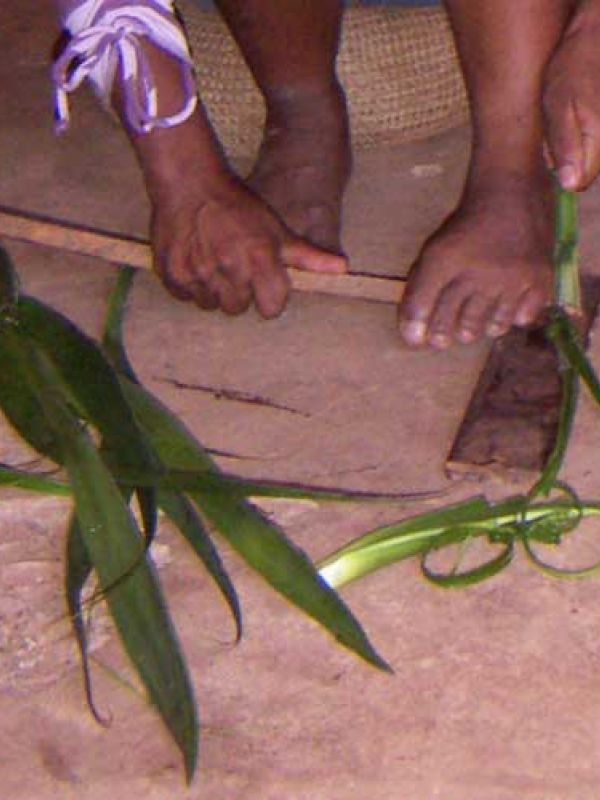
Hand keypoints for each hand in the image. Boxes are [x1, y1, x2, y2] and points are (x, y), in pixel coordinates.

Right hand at [151, 175, 345, 317]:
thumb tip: (341, 268)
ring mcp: (199, 274)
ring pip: (211, 305)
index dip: (269, 297)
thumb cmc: (238, 206)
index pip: (271, 308)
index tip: (263, 284)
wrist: (189, 182)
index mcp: (259, 260)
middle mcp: (229, 270)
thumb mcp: (276, 228)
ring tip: (213, 262)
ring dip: (214, 290)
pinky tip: (194, 261)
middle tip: (234, 267)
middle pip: (238, 308)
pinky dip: (189, 284)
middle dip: (240, 293)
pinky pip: (186, 296)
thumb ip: (306, 255)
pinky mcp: (173, 274)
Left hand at [543, 4, 599, 190]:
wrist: (594, 39)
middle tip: (559, 129)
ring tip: (570, 117)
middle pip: (586, 172)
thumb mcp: (558, 105)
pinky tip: (580, 115)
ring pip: (591, 159)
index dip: (561, 172)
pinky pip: (595, 144)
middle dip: (569, 158)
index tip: (552, 151)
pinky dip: (585, 136)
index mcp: (599, 138)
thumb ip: (563, 146)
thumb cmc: (573, 68)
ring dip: (577, 146)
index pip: (579, 183)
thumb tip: (570, 185)